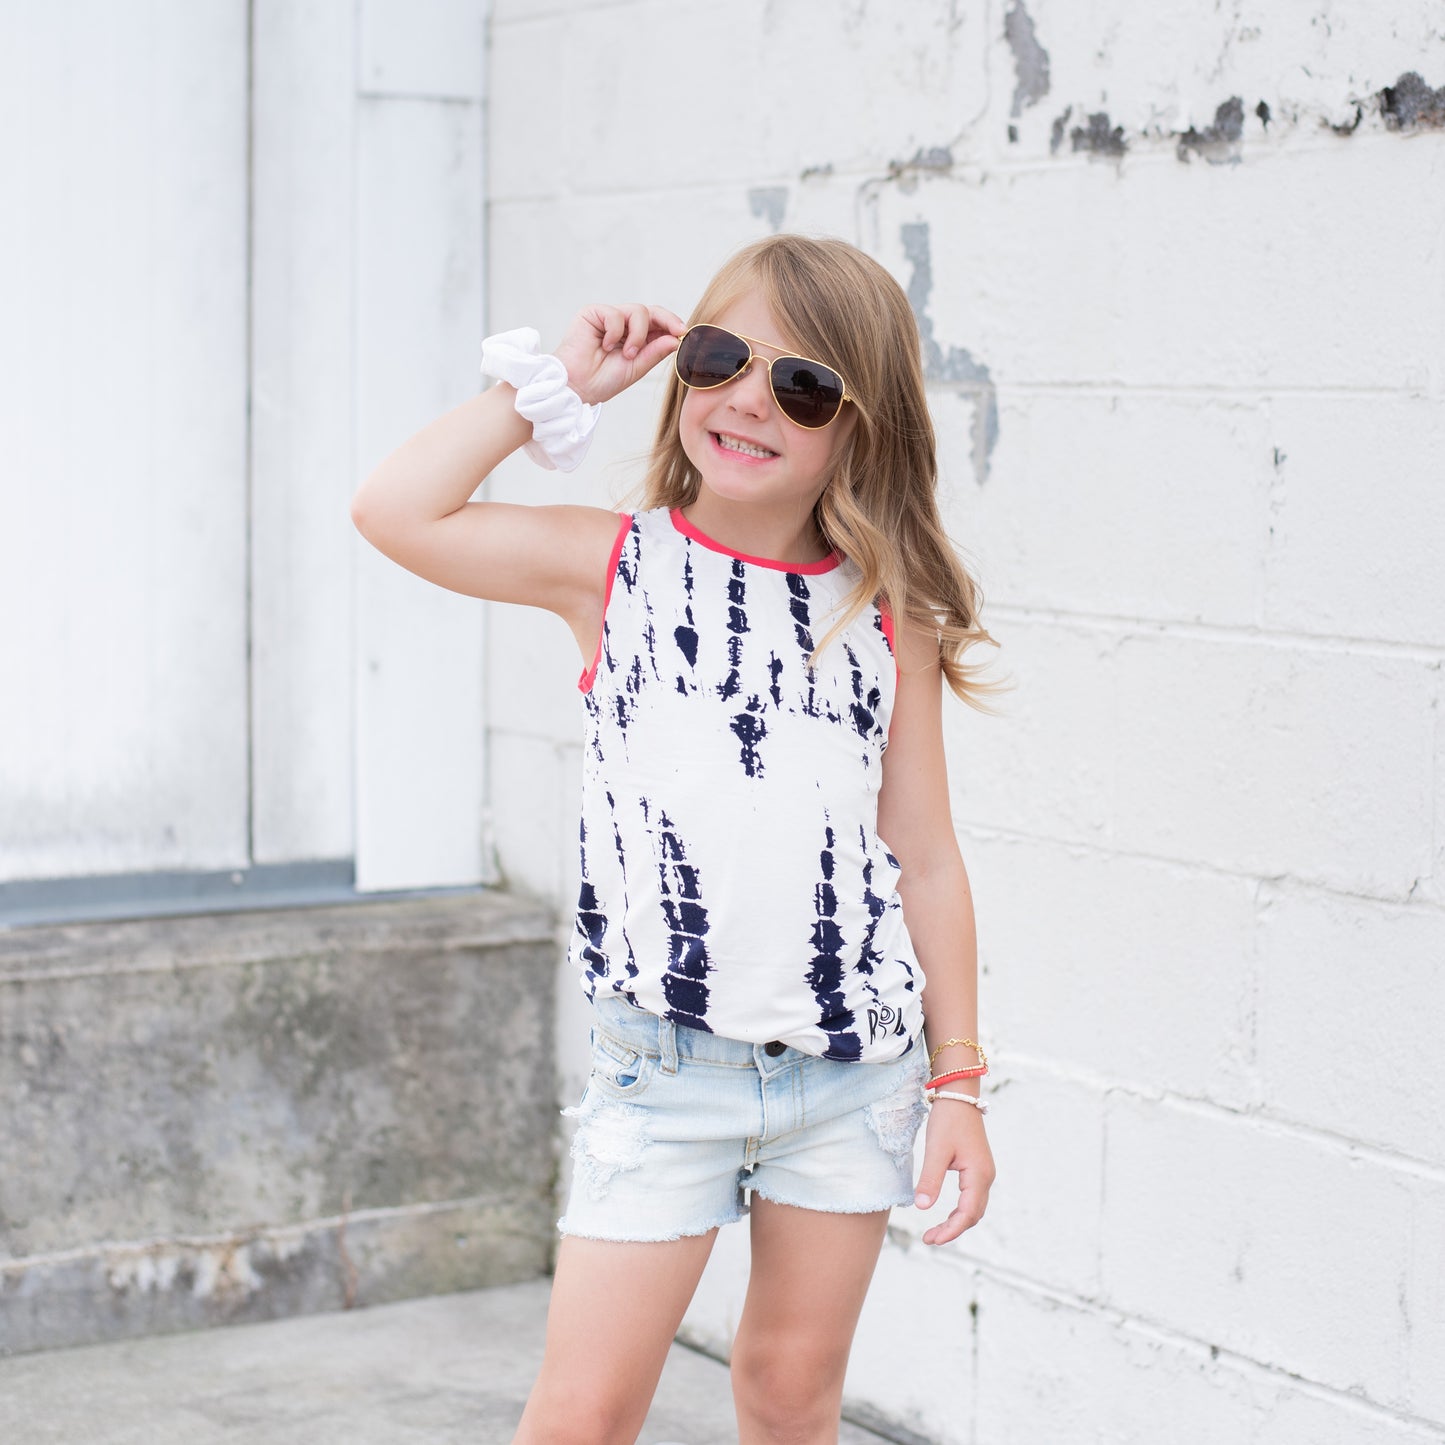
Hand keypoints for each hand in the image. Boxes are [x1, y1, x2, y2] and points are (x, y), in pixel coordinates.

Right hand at [553, 303, 685, 406]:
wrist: (577, 387)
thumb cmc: (602, 381)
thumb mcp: (636, 368)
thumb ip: (654, 353)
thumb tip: (675, 338)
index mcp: (635, 338)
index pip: (658, 324)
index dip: (672, 324)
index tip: (684, 333)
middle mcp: (623, 325)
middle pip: (651, 311)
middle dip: (666, 320)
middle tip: (677, 331)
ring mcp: (608, 317)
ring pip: (637, 311)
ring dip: (638, 334)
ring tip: (627, 354)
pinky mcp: (593, 313)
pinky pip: (616, 314)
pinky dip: (615, 332)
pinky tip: (605, 346)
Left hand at [913, 1099, 994, 1245]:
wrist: (959, 1095)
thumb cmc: (948, 1120)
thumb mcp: (936, 1150)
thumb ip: (930, 1179)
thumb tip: (921, 1208)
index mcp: (979, 1175)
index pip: (967, 1214)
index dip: (950, 1230)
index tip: (931, 1240)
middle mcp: (986, 1177)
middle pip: (973, 1215)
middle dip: (952, 1230)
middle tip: (929, 1239)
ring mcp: (983, 1173)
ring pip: (973, 1208)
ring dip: (956, 1222)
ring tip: (935, 1233)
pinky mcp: (977, 1168)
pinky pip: (971, 1197)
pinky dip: (960, 1211)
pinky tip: (945, 1215)